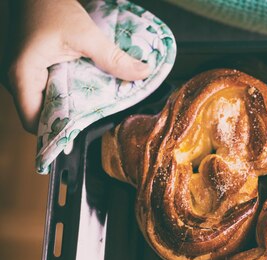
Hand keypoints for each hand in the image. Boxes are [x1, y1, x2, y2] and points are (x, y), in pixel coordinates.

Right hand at [5, 0, 150, 132]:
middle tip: (96, 123)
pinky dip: (66, 93)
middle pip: (42, 116)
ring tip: (95, 108)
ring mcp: (24, 75)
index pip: (34, 123)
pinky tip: (86, 92)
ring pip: (46, 103)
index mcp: (22, 76)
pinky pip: (48, 90)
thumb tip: (143, 74)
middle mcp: (18, 80)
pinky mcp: (33, 69)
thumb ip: (113, 58)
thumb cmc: (51, 6)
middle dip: (68, 122)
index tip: (82, 135)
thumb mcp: (85, 34)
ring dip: (69, 107)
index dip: (56, 133)